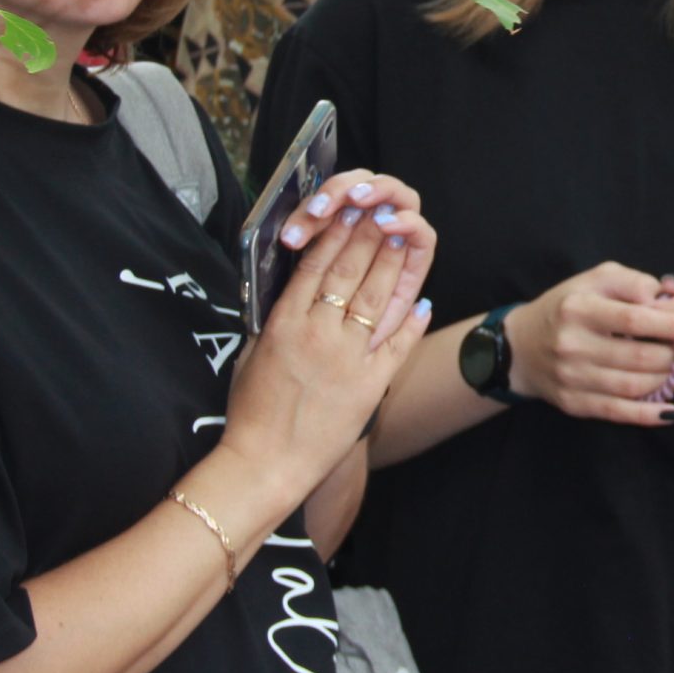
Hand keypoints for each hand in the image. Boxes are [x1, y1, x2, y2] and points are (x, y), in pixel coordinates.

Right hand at [224, 202, 436, 496]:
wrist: (266, 462)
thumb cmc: (250, 411)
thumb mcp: (251, 353)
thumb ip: (272, 319)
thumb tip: (290, 290)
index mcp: (284, 324)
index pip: (314, 267)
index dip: (335, 235)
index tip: (347, 211)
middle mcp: (319, 334)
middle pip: (350, 273)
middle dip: (368, 236)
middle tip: (381, 210)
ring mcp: (348, 358)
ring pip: (377, 299)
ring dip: (392, 264)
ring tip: (401, 236)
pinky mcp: (370, 384)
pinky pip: (397, 345)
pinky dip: (412, 321)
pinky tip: (423, 299)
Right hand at [507, 262, 673, 425]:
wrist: (521, 346)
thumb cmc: (570, 305)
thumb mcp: (595, 280)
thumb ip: (632, 282)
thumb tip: (668, 293)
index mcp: (579, 309)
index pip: (634, 319)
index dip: (672, 325)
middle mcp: (573, 345)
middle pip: (639, 357)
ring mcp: (572, 378)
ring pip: (633, 386)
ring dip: (671, 384)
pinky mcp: (573, 403)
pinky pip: (616, 412)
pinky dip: (647, 414)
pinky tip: (672, 411)